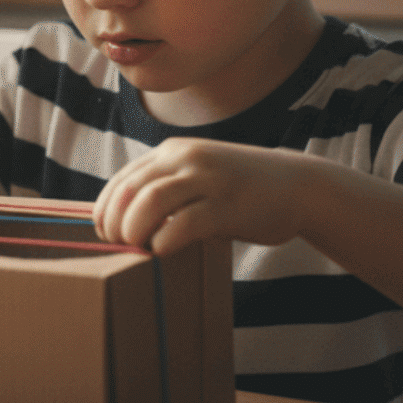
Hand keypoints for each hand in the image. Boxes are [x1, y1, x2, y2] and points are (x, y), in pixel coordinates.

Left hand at [93, 137, 325, 253]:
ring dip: (135, 229)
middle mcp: (187, 159)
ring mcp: (210, 179)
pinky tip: (164, 251)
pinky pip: (186, 222)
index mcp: (173, 152)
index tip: (103, 232)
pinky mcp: (229, 205)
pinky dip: (166, 239)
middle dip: (115, 221)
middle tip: (118, 245)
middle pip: (132, 189)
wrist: (298, 186)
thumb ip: (167, 189)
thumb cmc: (240, 190)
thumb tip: (124, 221)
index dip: (105, 208)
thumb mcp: (198, 177)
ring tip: (136, 247)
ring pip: (152, 200)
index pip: (124, 179)